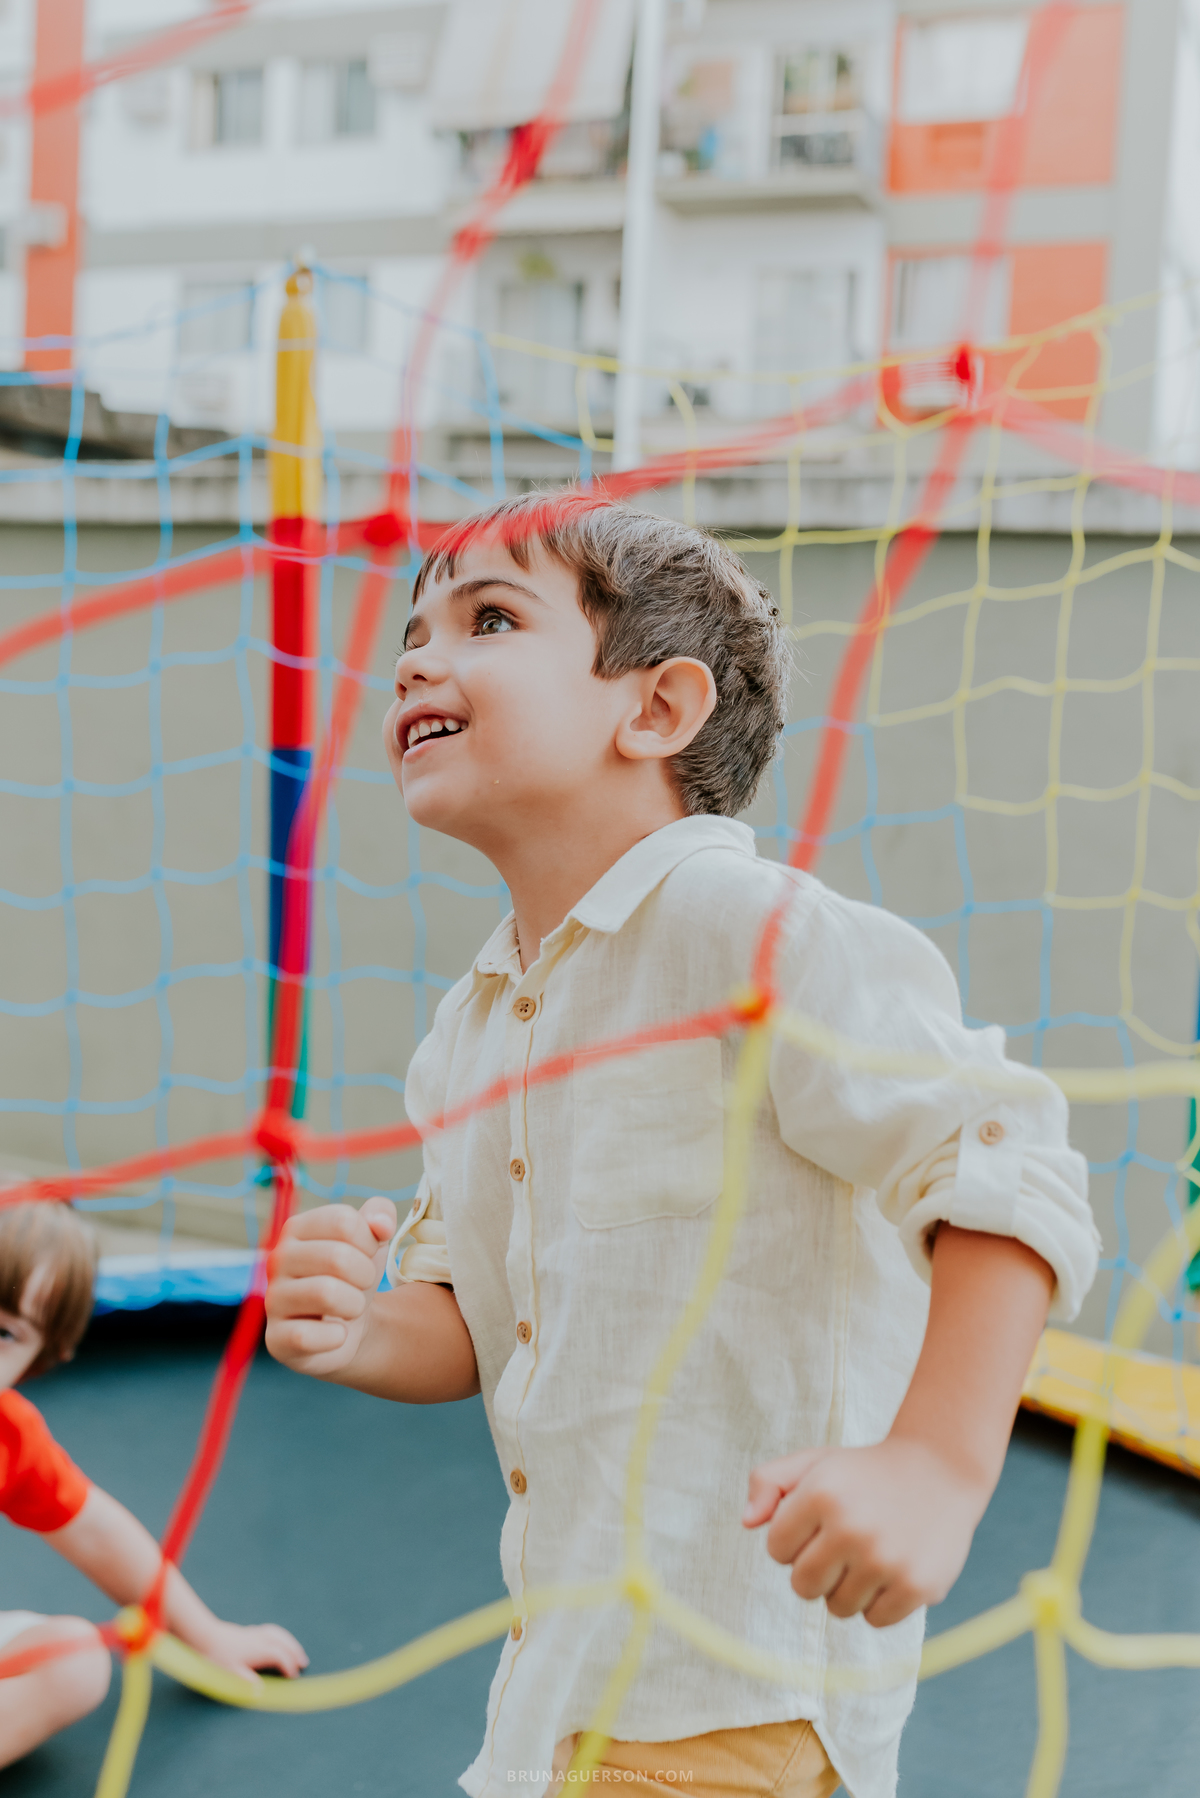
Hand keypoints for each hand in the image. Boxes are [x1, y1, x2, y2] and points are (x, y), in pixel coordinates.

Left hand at [194, 1619, 308, 1682]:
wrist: (203, 1635)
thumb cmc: (216, 1657)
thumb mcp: (231, 1673)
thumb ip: (247, 1681)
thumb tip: (262, 1691)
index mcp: (258, 1650)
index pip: (280, 1656)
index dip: (289, 1666)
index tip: (294, 1677)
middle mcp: (259, 1639)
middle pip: (283, 1642)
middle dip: (294, 1652)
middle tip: (303, 1662)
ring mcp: (253, 1633)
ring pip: (277, 1634)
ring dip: (289, 1641)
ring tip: (296, 1650)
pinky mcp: (247, 1631)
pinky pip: (270, 1631)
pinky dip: (279, 1636)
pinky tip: (276, 1640)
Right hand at [265, 1198, 396, 1377]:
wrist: (348, 1327)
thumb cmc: (354, 1276)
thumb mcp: (372, 1240)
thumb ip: (380, 1214)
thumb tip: (382, 1224)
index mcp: (297, 1228)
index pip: (343, 1221)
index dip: (369, 1241)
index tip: (366, 1254)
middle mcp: (278, 1259)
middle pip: (338, 1257)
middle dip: (365, 1275)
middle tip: (361, 1285)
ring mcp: (273, 1299)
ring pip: (326, 1294)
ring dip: (354, 1304)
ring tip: (351, 1307)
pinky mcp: (276, 1338)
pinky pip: (308, 1336)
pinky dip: (336, 1337)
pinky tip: (336, 1334)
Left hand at [743, 1438, 987, 1628]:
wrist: (940, 1470)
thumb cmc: (865, 1472)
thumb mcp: (814, 1462)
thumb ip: (768, 1481)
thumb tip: (747, 1522)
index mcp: (821, 1494)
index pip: (776, 1550)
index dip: (793, 1541)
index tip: (817, 1525)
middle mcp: (851, 1528)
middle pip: (803, 1586)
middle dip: (815, 1571)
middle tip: (840, 1545)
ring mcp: (885, 1560)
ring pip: (838, 1608)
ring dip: (847, 1588)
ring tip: (868, 1554)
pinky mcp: (916, 1587)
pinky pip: (874, 1620)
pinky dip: (879, 1602)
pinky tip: (891, 1568)